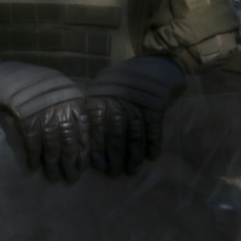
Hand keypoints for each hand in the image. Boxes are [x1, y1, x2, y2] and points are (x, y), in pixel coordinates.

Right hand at [0, 61, 87, 181]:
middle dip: (70, 163)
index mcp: (73, 101)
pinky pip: (32, 144)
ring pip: (52, 146)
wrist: (11, 75)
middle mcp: (61, 109)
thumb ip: (71, 112)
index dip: (83, 152)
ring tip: (53, 177)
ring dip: (52, 164)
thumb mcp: (60, 93)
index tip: (83, 167)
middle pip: (69, 142)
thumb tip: (82, 139)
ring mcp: (43, 114)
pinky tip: (34, 166)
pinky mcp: (26, 119)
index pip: (83, 132)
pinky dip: (33, 156)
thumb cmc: (38, 86)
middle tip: (71, 178)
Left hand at [86, 56, 185, 176]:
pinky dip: (153, 143)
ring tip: (131, 170)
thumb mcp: (100, 93)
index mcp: (99, 98)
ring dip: (133, 154)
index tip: (97, 167)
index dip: (97, 149)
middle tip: (113, 174)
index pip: (96, 128)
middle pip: (115, 134)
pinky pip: (154, 128)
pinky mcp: (156, 105)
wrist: (149, 67)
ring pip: (134, 134)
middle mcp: (118, 101)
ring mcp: (138, 103)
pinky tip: (151, 157)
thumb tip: (84, 146)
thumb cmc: (118, 85)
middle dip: (114, 157)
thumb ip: (93, 115)